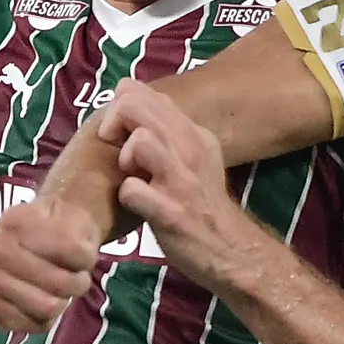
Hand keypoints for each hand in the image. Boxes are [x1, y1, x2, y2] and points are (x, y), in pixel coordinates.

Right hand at [0, 185, 106, 331]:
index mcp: (14, 221)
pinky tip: (43, 301)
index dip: (87, 257)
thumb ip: (79, 239)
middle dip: (76, 283)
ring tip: (60, 290)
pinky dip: (46, 319)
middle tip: (77, 277)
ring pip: (46, 307)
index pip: (69, 249)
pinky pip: (30, 325)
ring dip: (62, 302)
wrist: (37, 234)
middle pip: (58, 284)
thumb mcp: (76, 218)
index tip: (85, 254)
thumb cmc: (60, 227)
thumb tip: (82, 259)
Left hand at [110, 85, 270, 300]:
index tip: (118, 130)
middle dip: (114, 122)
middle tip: (113, 146)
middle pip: (135, 106)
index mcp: (193, 133)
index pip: (142, 92)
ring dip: (124, 156)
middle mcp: (190, 149)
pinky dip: (126, 196)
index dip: (120, 105)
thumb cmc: (203, 205)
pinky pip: (132, 190)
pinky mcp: (170, 212)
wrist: (230, 250)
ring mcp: (181, 181)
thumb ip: (171, 134)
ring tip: (129, 174)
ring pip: (140, 141)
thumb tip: (138, 109)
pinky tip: (135, 204)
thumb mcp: (197, 159)